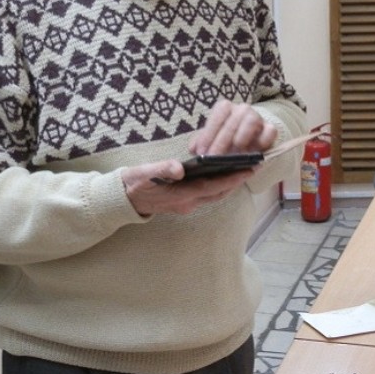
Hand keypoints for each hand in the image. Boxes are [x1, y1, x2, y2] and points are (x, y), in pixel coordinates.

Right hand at [121, 160, 253, 215]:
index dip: (231, 178)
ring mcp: (185, 205)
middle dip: (235, 181)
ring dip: (228, 184)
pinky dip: (217, 186)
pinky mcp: (182, 203)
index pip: (212, 187)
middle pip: (218, 193)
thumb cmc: (133, 184)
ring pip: (213, 196)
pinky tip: (221, 175)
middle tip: (253, 167)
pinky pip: (206, 195)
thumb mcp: (143, 173)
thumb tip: (179, 168)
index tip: (247, 170)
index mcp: (180, 195)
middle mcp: (186, 203)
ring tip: (242, 170)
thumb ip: (161, 169)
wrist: (121, 201)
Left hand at [188, 99, 277, 155]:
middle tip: (214, 159)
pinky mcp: (271, 129)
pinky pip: (270, 131)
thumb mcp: (211, 139)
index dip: (208, 134)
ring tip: (234, 155)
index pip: (217, 115)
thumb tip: (193, 148)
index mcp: (225, 108)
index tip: (201, 151)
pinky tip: (252, 153)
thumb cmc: (226, 139)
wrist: (250, 139)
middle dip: (221, 142)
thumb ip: (200, 142)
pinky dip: (261, 142)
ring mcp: (258, 117)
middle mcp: (242, 109)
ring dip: (241, 138)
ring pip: (251, 121)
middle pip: (232, 121)